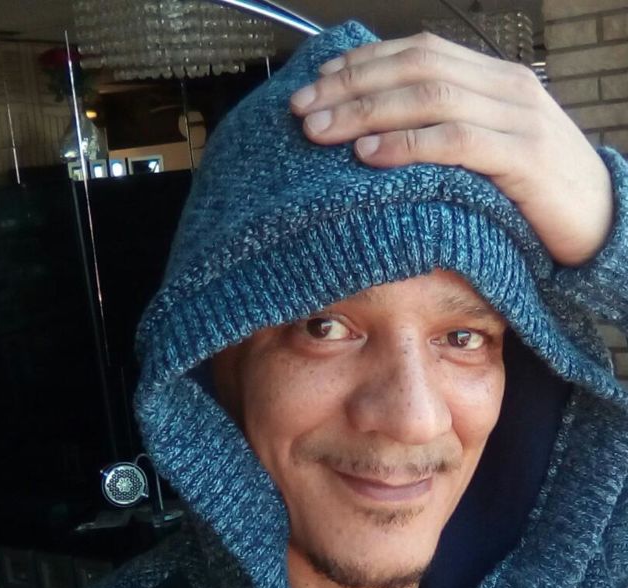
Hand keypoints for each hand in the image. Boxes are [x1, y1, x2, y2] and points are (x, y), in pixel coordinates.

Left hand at [290, 32, 612, 265]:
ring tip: (321, 132)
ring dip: (367, 112)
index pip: (418, 52)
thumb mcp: (489, 148)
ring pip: (430, 98)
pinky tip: (369, 155)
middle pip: (416, 68)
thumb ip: (446, 129)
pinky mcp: (523, 158)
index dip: (363, 63)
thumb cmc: (536, 190)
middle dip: (351, 86)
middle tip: (304, 110)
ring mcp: (517, 118)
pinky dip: (407, 145)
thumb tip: (379, 132)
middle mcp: (505, 86)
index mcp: (493, 78)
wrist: (602, 221)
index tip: (317, 84)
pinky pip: (456, 142)